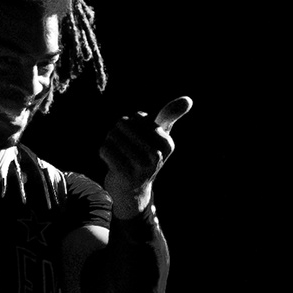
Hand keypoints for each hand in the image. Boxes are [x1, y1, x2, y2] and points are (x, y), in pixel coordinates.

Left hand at [98, 94, 191, 216]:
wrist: (132, 192)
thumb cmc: (145, 157)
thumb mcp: (161, 135)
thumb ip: (171, 115)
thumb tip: (188, 100)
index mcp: (167, 144)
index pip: (138, 117)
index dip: (132, 122)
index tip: (138, 136)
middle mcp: (157, 156)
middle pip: (124, 124)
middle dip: (118, 131)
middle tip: (124, 144)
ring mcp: (141, 167)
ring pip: (113, 135)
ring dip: (111, 140)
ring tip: (117, 151)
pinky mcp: (124, 175)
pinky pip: (106, 149)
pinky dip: (104, 151)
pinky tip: (110, 159)